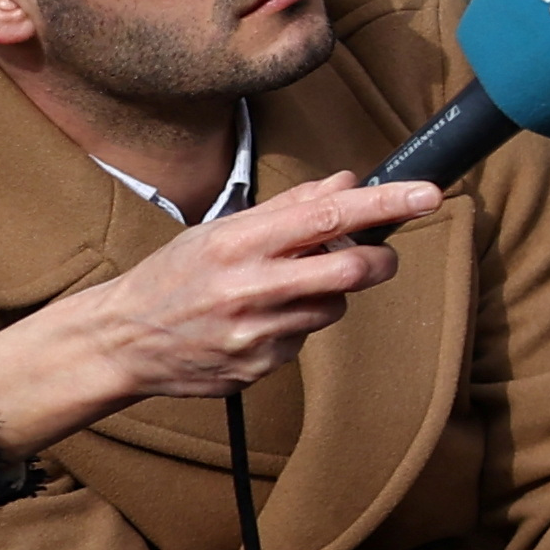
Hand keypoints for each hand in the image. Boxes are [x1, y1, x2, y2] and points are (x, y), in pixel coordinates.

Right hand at [0, 175, 455, 450]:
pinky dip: (296, 328)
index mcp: (238, 242)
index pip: (326, 216)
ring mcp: (254, 333)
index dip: (384, 203)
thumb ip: (289, 208)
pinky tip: (258, 324)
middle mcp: (248, 287)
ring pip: (333, 309)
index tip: (429, 193)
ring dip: (328, 296)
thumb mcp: (221, 230)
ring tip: (286, 291)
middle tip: (378, 254)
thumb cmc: (174, 276)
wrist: (120, 341)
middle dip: (378, 259)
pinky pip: (303, 341)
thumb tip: (348, 182)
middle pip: (350, 270)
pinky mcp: (257, 367)